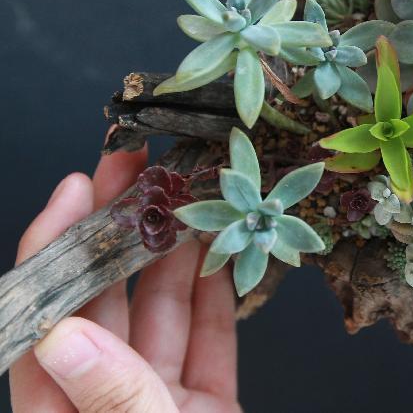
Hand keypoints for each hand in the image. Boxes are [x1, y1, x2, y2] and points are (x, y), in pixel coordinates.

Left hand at [10, 143, 241, 412]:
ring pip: (164, 314)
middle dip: (122, 232)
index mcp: (65, 412)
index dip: (54, 247)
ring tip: (191, 199)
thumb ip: (112, 393)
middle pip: (105, 302)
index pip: (43, 317)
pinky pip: (211, 339)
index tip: (77, 188)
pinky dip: (218, 295)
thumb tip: (63, 335)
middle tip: (141, 170)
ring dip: (177, 254)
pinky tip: (222, 252)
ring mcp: (161, 397)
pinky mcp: (208, 403)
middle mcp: (108, 395)